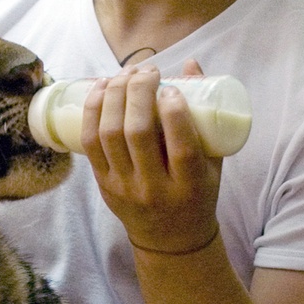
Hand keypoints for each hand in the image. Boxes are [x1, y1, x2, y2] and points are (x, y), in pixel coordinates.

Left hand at [81, 61, 220, 255]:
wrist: (170, 238)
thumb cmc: (197, 193)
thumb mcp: (213, 162)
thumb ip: (205, 116)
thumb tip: (191, 65)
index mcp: (190, 186)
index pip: (181, 147)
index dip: (173, 112)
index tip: (170, 87)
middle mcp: (154, 189)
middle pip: (137, 134)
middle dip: (138, 93)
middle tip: (146, 70)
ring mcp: (125, 188)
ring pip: (109, 135)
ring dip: (113, 96)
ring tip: (124, 74)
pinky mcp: (103, 185)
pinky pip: (90, 143)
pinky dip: (92, 111)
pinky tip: (101, 88)